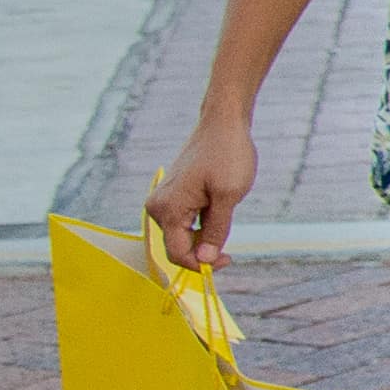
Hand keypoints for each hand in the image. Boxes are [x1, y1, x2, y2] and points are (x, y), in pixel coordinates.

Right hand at [146, 110, 258, 271]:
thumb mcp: (228, 196)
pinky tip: (218, 207)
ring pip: (183, 235)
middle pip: (179, 246)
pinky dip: (203, 224)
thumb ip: (216, 231)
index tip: (228, 259)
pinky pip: (185, 222)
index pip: (178, 254)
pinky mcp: (171, 196)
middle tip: (231, 247)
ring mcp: (163, 201)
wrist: (223, 124)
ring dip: (205, 235)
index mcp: (168, 209)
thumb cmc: (227, 155)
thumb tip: (204, 261)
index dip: (202, 264)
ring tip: (225, 211)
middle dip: (204, 251)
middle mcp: (158, 207)